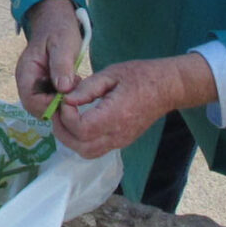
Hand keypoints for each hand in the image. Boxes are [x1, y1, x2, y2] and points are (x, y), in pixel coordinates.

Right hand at [16, 0, 84, 121]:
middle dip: (56, 106)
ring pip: (44, 106)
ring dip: (60, 102)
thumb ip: (62, 66)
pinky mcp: (43, 84)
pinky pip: (50, 99)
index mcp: (26, 72)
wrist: (56, 20)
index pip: (31, 101)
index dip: (49, 105)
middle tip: (73, 92)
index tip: (68, 98)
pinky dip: (62, 97)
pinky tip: (73, 84)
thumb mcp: (63, 45)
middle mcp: (27, 82)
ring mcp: (34, 84)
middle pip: (36, 108)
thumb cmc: (59, 30)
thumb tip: (63, 89)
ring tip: (73, 85)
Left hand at [55, 54, 216, 159]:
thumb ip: (87, 88)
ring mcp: (120, 141)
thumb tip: (66, 99)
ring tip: (65, 117)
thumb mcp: (112, 73)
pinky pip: (95, 149)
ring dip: (70, 138)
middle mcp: (118, 134)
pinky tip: (78, 121)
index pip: (82, 129)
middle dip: (62, 131)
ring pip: (87, 153)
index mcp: (116, 115)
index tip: (65, 99)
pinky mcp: (121, 142)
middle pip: (81, 147)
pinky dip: (80, 140)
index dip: (66, 116)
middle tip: (58, 110)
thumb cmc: (141, 76)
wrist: (167, 88)